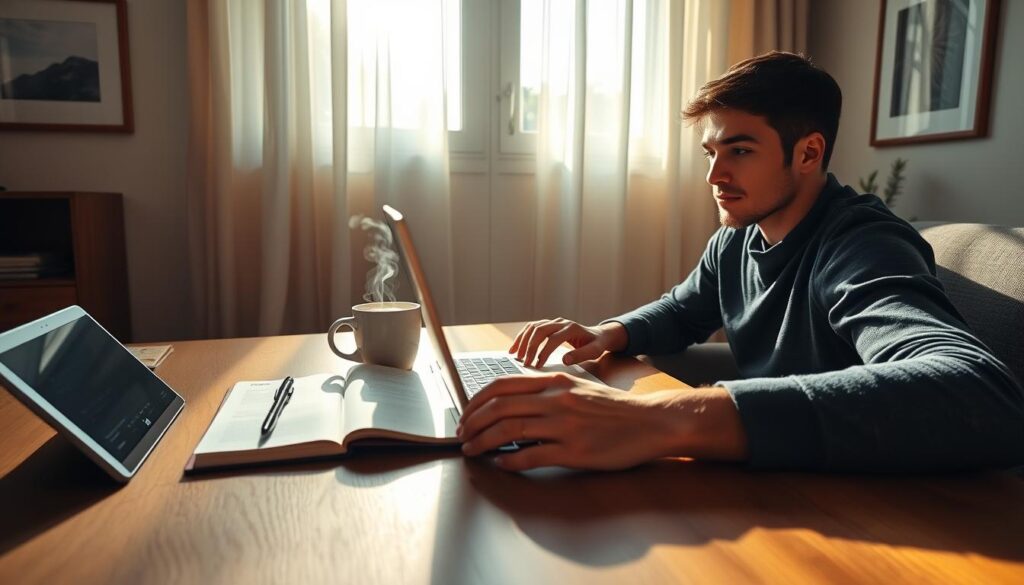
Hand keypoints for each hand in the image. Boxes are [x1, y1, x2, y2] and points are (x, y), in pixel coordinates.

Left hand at [458, 373, 679, 470]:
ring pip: (509, 431)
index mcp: (554, 382)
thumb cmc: (612, 409)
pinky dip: (509, 461)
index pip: (501, 385)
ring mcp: (564, 426)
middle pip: (499, 407)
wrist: (649, 422)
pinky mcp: (574, 452)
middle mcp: (556, 400)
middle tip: (463, 436)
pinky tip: (500, 464)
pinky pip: (532, 456)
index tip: (466, 415)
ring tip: (473, 451)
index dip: (476, 401)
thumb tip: (510, 405)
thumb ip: (545, 393)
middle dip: (473, 423)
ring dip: (483, 442)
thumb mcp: (577, 388)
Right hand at [509, 318, 627, 367]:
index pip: (553, 339)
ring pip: (533, 327)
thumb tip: (565, 360)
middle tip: (524, 362)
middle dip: (530, 347)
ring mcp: (554, 322)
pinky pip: (532, 328)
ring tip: (516, 355)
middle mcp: (561, 322)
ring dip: (522, 340)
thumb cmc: (596, 344)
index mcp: (572, 328)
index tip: (537, 365)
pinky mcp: (548, 324)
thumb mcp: (595, 351)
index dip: (544, 352)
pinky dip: (522, 337)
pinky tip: (515, 347)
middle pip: (540, 330)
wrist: (598, 335)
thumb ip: (581, 355)